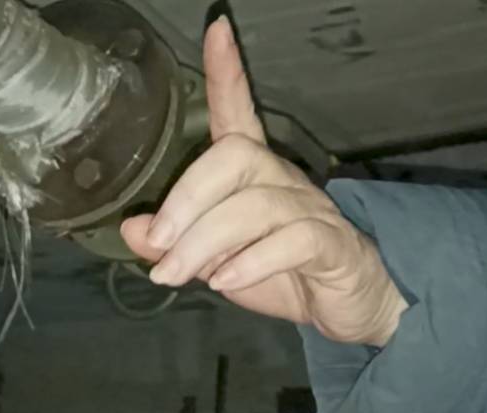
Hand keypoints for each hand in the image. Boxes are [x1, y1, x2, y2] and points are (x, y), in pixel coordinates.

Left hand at [119, 16, 406, 346]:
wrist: (353, 308)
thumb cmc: (286, 275)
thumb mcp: (219, 263)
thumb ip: (176, 245)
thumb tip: (133, 228)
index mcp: (255, 176)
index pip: (240, 113)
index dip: (226, 73)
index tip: (216, 30)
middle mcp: (284, 181)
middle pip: (235, 156)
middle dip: (186, 199)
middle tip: (157, 243)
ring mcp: (312, 211)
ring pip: (256, 205)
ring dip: (204, 242)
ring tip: (176, 275)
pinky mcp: (334, 246)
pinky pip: (294, 240)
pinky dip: (252, 260)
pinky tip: (224, 280)